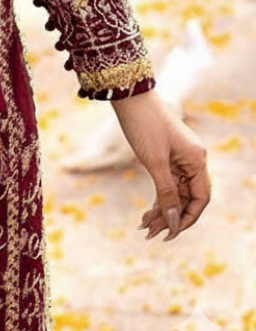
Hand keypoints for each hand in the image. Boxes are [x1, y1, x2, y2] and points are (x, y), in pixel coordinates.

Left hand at [111, 89, 209, 240]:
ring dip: (162, 210)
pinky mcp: (167, 156)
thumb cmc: (144, 125)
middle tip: (149, 233)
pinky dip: (158, 197)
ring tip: (143, 227)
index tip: (169, 234)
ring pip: (176, 193)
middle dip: (170, 217)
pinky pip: (167, 183)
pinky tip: (146, 213)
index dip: (187, 219)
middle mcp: (193, 160)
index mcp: (197, 160)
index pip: (200, 199)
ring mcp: (180, 158)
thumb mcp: (155, 162)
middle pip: (187, 198)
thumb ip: (166, 193)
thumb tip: (174, 222)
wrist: (130, 97)